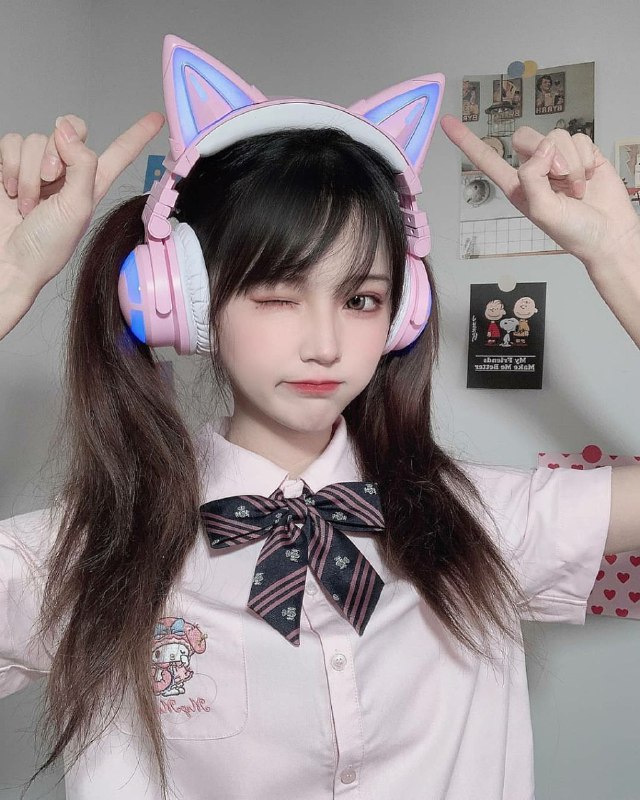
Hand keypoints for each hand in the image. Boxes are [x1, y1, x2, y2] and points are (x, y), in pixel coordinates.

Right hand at [0, 111, 164, 337]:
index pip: (119, 153)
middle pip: (70, 131)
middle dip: (56, 152)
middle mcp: (68, 172)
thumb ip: (81, 166)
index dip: (137, 135)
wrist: (8, 258)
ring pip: (36, 139)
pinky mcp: (11, 165)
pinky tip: (10, 190)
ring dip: (28, 171)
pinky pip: (12, 142)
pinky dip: (10, 165)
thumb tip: (68, 131)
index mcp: (93, 184)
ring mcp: (38, 168)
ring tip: (28, 202)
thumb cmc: (47, 245)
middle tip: (50, 181)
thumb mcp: (77, 208)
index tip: (156, 118)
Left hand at [440, 115, 639, 270]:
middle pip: (525, 136)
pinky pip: (579, 138)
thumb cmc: (573, 231)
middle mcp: (534, 168)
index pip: (487, 158)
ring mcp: (559, 159)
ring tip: (576, 188)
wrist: (608, 234)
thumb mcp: (542, 210)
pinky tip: (589, 178)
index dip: (467, 140)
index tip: (446, 122)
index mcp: (516, 184)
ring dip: (572, 164)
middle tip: (560, 180)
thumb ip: (533, 178)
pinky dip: (586, 160)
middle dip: (546, 154)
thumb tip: (543, 148)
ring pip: (556, 136)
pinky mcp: (582, 153)